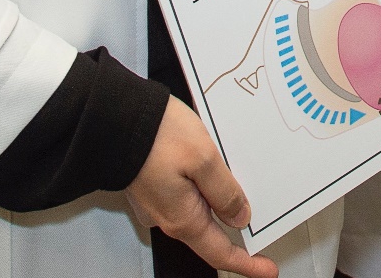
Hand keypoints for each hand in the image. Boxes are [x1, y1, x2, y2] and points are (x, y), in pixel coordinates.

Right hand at [126, 99, 274, 277]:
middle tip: (262, 219)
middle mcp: (169, 217)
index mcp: (183, 218)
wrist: (112, 117)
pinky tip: (213, 168)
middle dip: (237, 229)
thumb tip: (239, 217)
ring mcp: (159, 202)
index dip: (247, 264)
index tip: (268, 269)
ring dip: (220, 201)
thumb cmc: (156, 136)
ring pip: (199, 211)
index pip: (221, 253)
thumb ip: (225, 192)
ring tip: (238, 180)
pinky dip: (204, 187)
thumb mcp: (204, 160)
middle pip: (211, 233)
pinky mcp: (154, 185)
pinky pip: (186, 194)